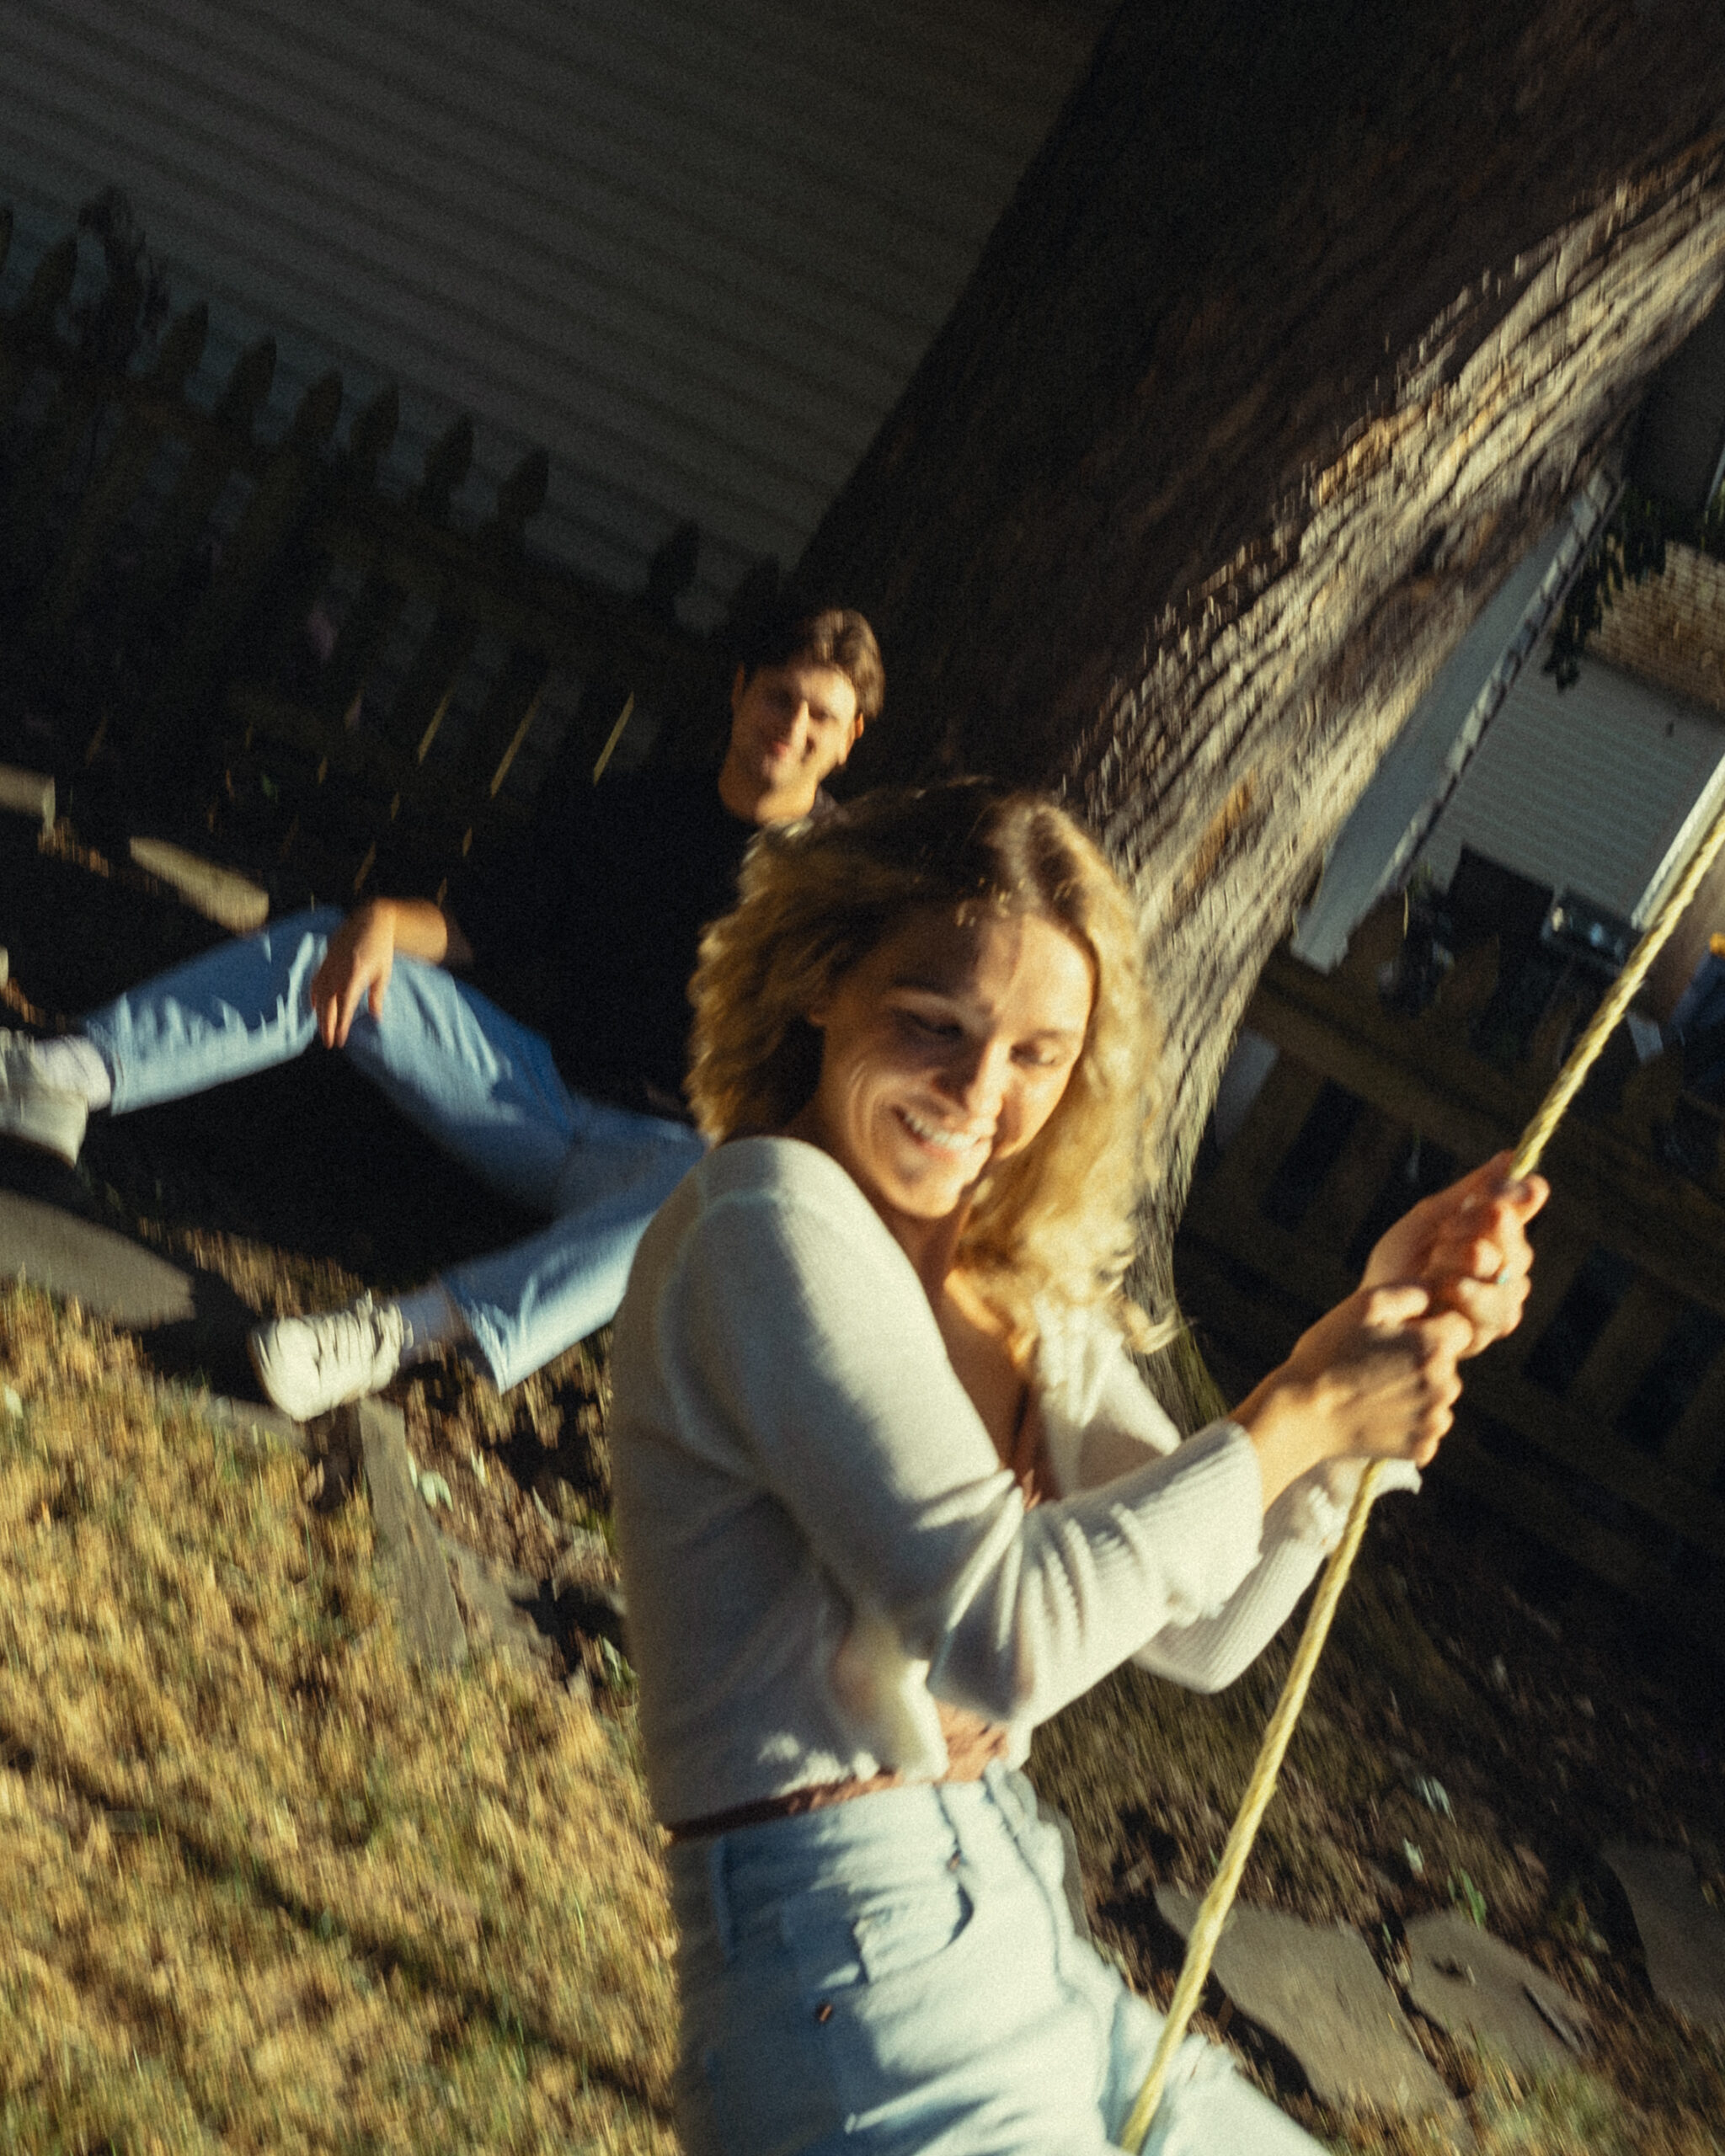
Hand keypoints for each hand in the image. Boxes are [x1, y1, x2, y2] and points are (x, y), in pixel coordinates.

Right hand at [309, 902, 397, 1047]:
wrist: (368, 920)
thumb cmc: (380, 947)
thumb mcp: (383, 973)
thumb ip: (377, 996)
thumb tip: (376, 1018)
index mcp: (354, 975)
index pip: (344, 1006)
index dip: (340, 1025)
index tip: (340, 1040)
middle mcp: (337, 971)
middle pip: (328, 1004)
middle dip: (327, 1025)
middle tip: (329, 1043)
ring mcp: (328, 965)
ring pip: (319, 995)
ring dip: (320, 1015)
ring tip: (322, 1031)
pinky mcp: (325, 960)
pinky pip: (315, 982)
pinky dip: (314, 996)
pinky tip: (315, 1008)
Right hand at [1235, 1284, 1472, 1506]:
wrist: (1302, 1413)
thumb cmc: (1330, 1353)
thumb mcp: (1365, 1304)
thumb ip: (1412, 1290)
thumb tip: (1437, 1294)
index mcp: (1435, 1347)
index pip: (1459, 1327)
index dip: (1429, 1325)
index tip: (1398, 1334)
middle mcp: (1446, 1386)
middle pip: (1448, 1364)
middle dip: (1422, 1360)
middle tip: (1378, 1363)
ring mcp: (1435, 1421)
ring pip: (1438, 1397)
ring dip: (1417, 1392)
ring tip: (1374, 1390)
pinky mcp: (1423, 1448)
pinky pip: (1426, 1428)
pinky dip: (1408, 1422)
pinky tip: (1377, 1414)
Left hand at [1361, 1151, 1547, 1357]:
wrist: (1374, 1308)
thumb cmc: (1399, 1263)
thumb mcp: (1432, 1218)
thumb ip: (1473, 1191)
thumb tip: (1512, 1156)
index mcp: (1495, 1238)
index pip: (1521, 1210)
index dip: (1512, 1200)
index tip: (1492, 1196)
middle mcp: (1505, 1270)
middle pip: (1519, 1245)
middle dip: (1479, 1231)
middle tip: (1447, 1230)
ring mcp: (1500, 1302)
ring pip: (1510, 1276)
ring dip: (1468, 1262)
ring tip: (1436, 1262)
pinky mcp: (1488, 1332)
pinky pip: (1498, 1310)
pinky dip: (1469, 1293)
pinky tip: (1446, 1287)